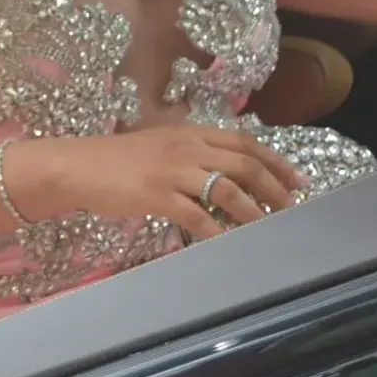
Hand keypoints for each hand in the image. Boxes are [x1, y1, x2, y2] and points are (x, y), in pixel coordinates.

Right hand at [11, 125, 305, 241]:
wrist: (78, 166)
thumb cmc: (116, 158)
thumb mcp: (159, 145)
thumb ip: (191, 154)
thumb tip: (226, 176)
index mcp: (189, 133)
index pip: (244, 142)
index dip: (275, 161)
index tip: (297, 179)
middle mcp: (186, 148)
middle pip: (243, 165)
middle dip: (274, 188)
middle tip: (292, 208)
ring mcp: (172, 171)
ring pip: (226, 190)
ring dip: (253, 211)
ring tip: (268, 227)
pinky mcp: (157, 195)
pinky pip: (197, 215)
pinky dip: (218, 230)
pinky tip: (229, 242)